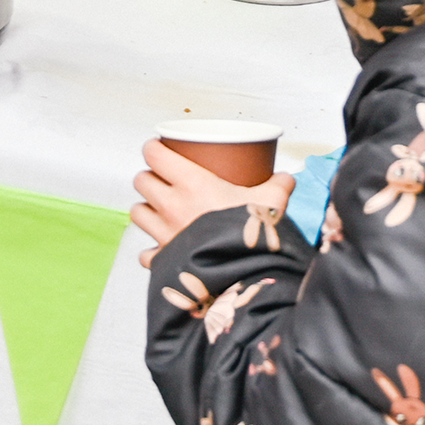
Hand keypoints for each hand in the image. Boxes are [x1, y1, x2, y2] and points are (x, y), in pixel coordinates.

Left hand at [129, 139, 294, 268]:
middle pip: (142, 180)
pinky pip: (145, 253)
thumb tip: (286, 180)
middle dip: (150, 177)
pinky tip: (163, 248)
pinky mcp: (163, 262)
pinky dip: (151, 250)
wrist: (243, 277)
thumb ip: (278, 186)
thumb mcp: (272, 202)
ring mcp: (163, 235)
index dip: (154, 147)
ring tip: (159, 210)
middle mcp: (171, 206)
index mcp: (192, 183)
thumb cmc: (251, 238)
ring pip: (137, 212)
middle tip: (163, 179)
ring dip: (146, 209)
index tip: (160, 147)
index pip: (154, 154)